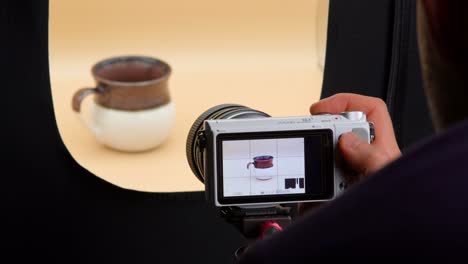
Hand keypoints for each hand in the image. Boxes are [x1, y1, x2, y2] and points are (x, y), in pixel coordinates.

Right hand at [299, 93, 400, 213]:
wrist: (382, 245)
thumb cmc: (396, 213)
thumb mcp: (385, 181)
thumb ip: (372, 158)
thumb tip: (347, 139)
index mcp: (380, 150)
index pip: (369, 110)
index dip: (345, 101)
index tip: (322, 109)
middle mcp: (360, 160)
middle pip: (336, 130)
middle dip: (320, 136)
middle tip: (311, 142)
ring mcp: (343, 176)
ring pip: (319, 157)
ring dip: (311, 166)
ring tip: (312, 178)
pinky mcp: (328, 194)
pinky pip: (309, 184)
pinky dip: (303, 191)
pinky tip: (309, 200)